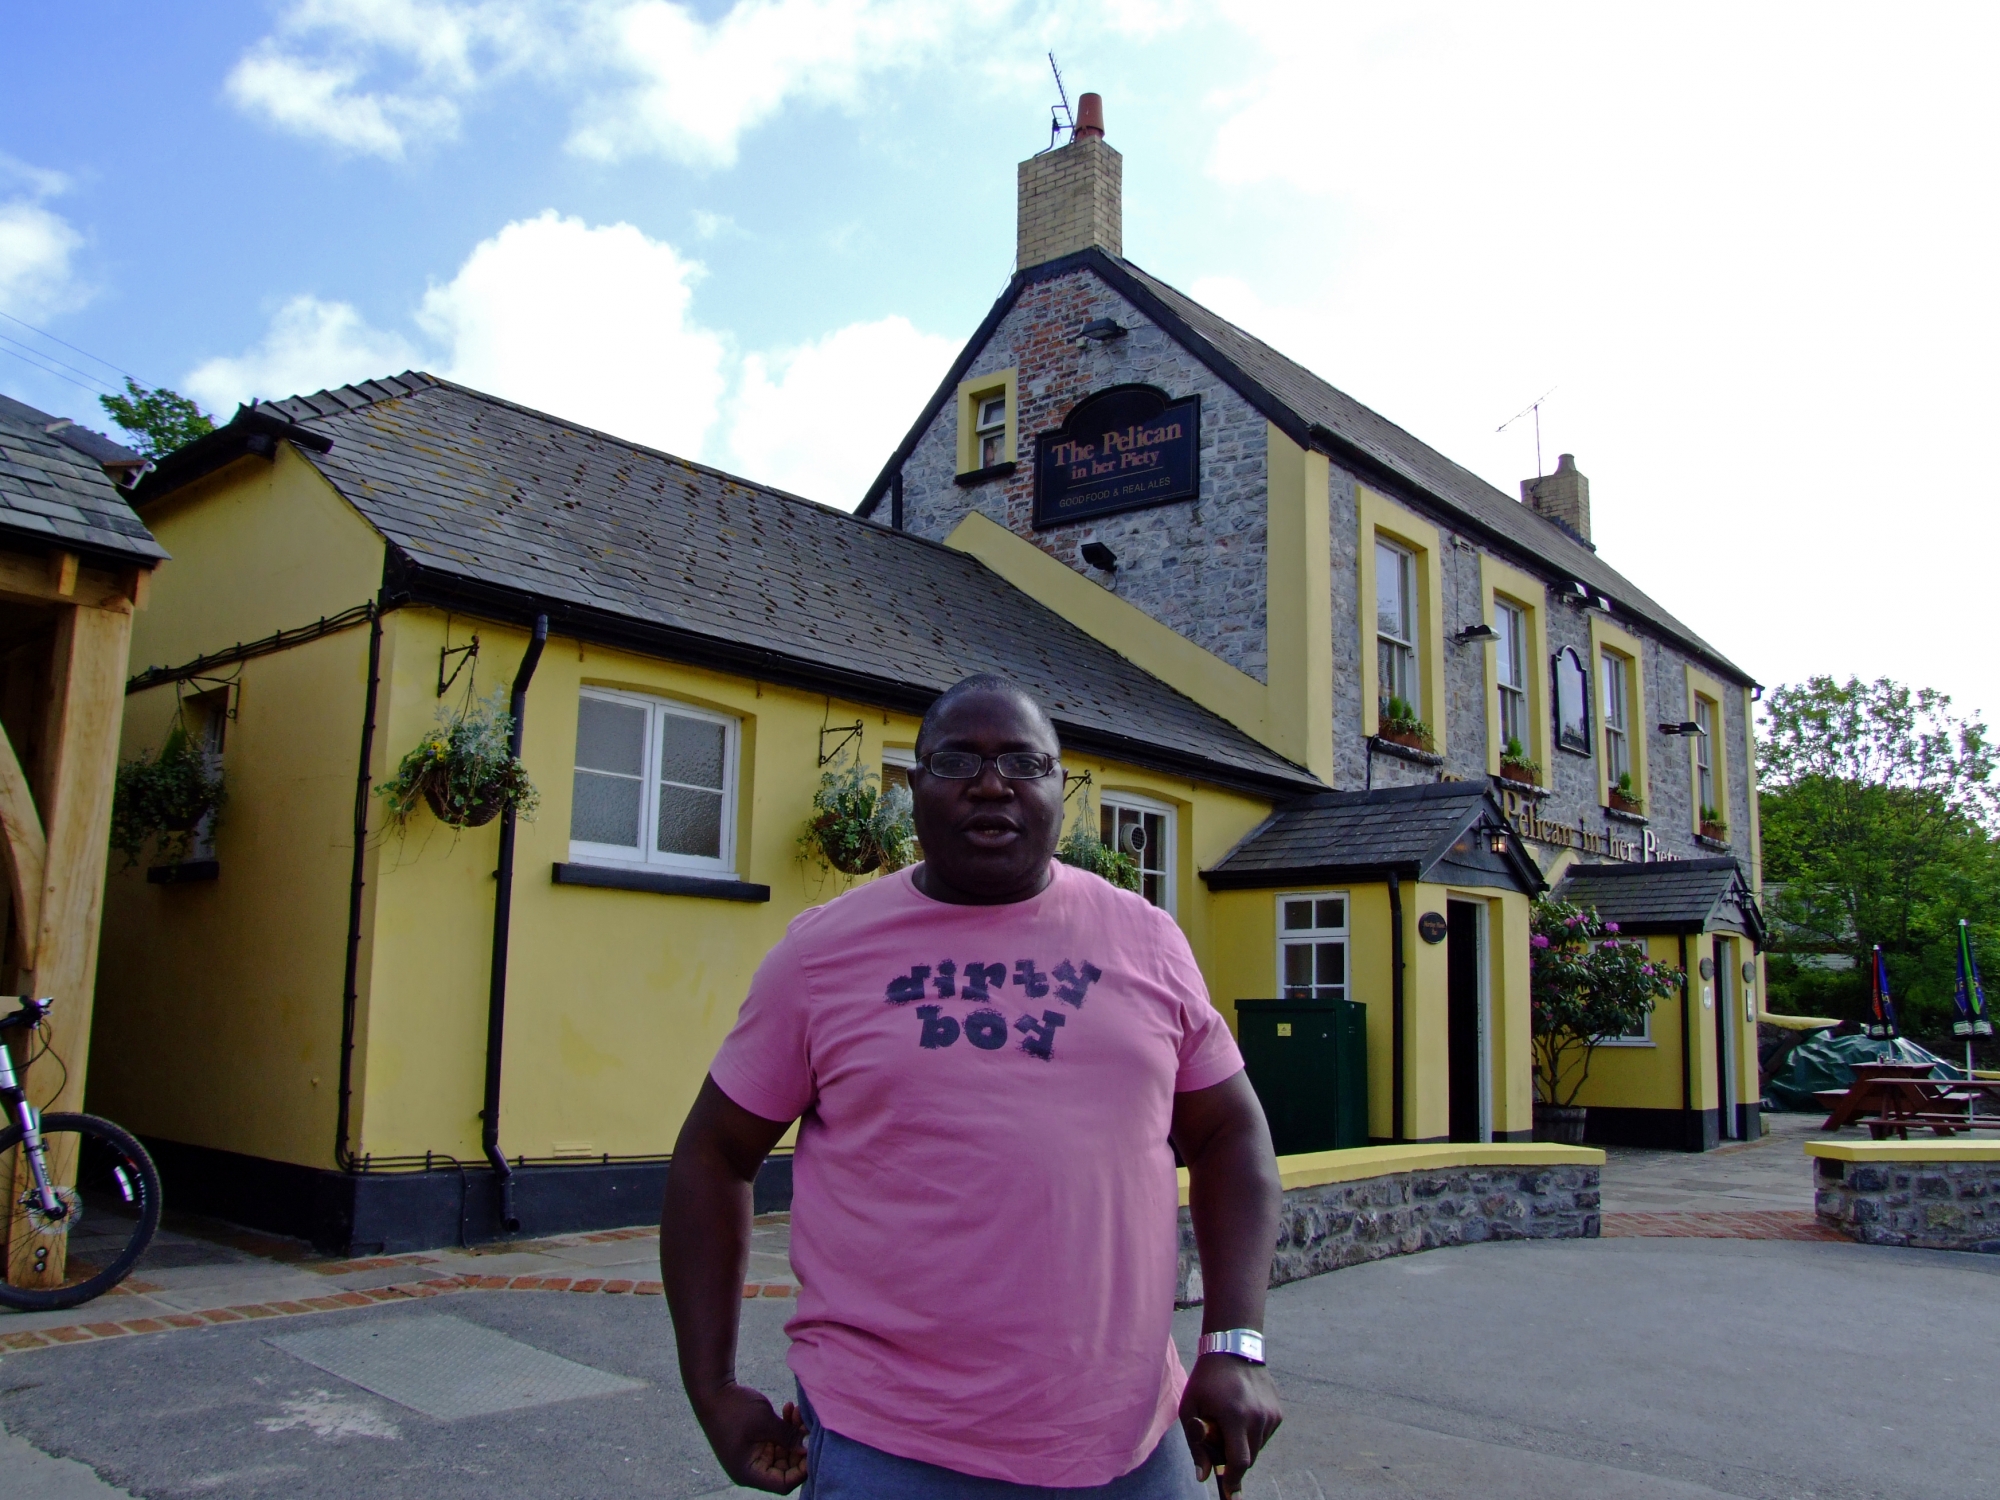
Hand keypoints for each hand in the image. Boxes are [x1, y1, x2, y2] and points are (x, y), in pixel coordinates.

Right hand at [694, 1383, 807, 1493]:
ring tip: (797, 1411)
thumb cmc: (734, 1409)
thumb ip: (787, 1437)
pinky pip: (776, 1439)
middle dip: (798, 1446)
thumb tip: (807, 1448)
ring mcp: (753, 1454)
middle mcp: (751, 1468)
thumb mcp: (765, 1422)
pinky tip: (789, 1408)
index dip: (801, 1470)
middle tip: (806, 1424)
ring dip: (793, 1432)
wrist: (713, 1390)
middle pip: (785, 1468)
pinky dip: (784, 1427)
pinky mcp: (755, 1441)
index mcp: (749, 1472)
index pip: (783, 1484)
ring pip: (783, 1451)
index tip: (812, 1449)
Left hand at [1179, 1353, 1281, 1495]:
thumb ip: (1196, 1443)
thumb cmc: (1206, 1380)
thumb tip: (1203, 1476)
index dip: (1233, 1481)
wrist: (1233, 1349)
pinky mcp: (1278, 1412)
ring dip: (1243, 1446)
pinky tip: (1241, 1414)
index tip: (1230, 1495)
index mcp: (1235, 1415)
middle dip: (1234, 1461)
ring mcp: (1271, 1414)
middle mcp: (1258, 1416)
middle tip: (1219, 1442)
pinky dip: (1252, 1435)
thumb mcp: (1190, 1407)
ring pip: (1257, 1448)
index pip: (1239, 1461)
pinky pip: (1264, 1436)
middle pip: (1249, 1458)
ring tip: (1228, 1421)